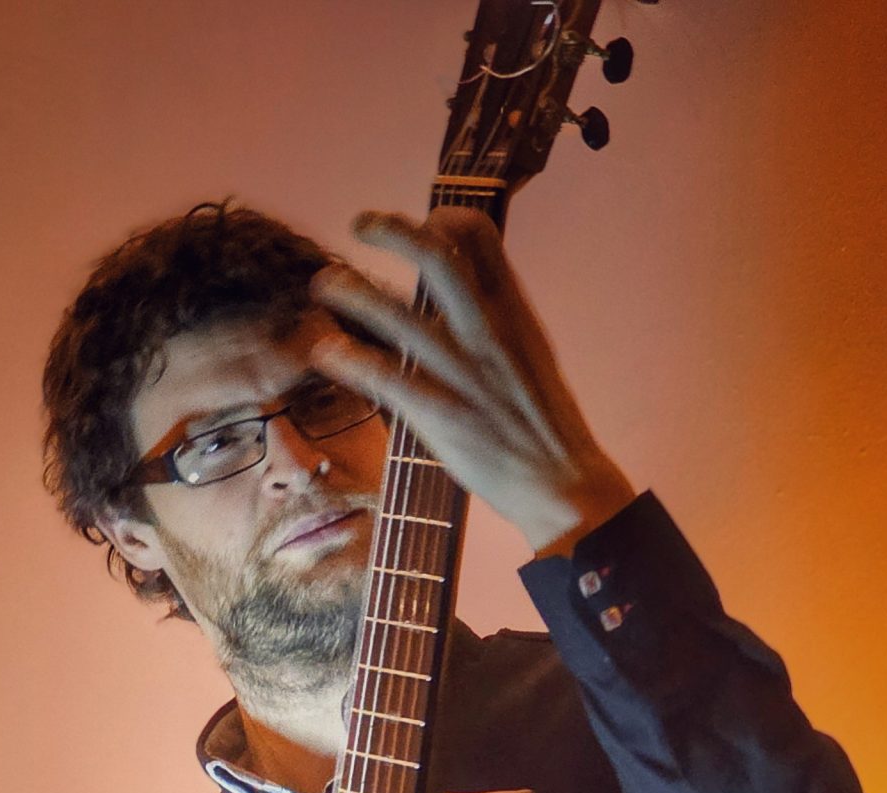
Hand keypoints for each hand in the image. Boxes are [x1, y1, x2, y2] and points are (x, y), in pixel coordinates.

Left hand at [310, 209, 634, 558]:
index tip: (418, 223)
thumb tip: (463, 296)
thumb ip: (497, 319)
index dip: (443, 217)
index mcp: (513, 311)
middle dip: (391, 230)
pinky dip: (348, 358)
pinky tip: (325, 351)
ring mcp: (461, 372)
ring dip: (352, 293)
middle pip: (436, 255)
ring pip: (397, 314)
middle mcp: (486, 331)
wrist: (561, 482)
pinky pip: (383, 376)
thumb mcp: (530, 353)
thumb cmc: (543, 423)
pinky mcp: (440, 414)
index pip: (481, 235)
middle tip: (359, 224)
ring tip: (325, 285)